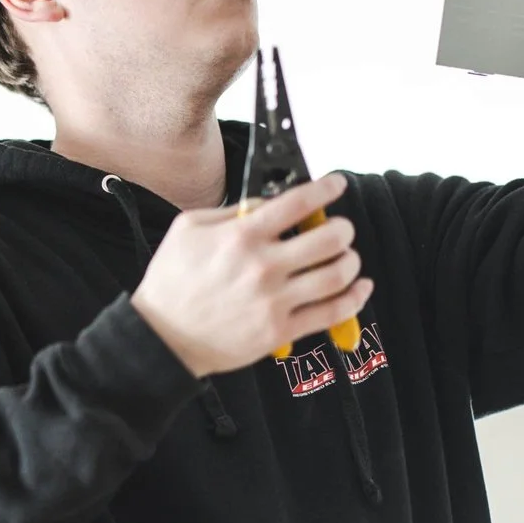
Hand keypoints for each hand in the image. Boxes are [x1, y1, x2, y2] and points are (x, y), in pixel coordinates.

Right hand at [131, 173, 369, 376]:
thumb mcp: (188, 229)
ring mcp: (274, 301)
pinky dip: (355, 298)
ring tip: (347, 258)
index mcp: (242, 236)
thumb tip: (267, 203)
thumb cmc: (172, 281)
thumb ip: (231, 211)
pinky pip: (332, 313)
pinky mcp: (280, 331)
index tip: (337, 184)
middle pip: (329, 238)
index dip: (326, 188)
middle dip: (343, 229)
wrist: (163, 338)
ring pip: (337, 275)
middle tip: (341, 229)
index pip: (298, 202)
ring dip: (351, 262)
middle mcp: (263, 266)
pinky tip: (360, 288)